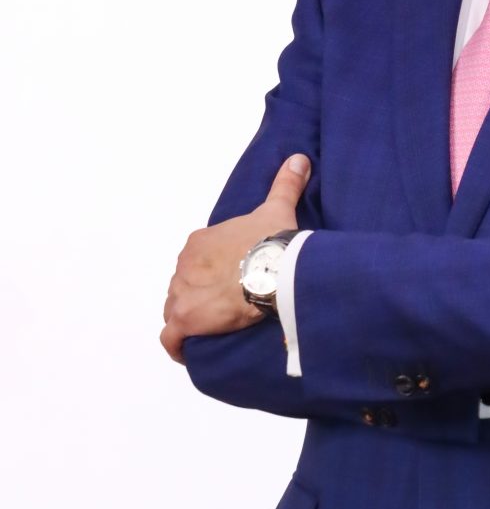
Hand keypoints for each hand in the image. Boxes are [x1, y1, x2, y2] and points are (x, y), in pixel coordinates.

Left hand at [160, 153, 311, 363]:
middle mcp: (184, 266)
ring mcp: (182, 294)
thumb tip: (298, 159)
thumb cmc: (272, 241)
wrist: (272, 270)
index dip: (212, 271)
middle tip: (229, 304)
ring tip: (217, 327)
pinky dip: (178, 345)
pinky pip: (171, 337)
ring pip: (178, 308)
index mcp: (201, 242)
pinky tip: (190, 350)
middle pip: (187, 285)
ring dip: (192, 318)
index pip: (197, 261)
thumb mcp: (278, 207)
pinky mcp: (185, 320)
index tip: (232, 280)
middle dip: (201, 295)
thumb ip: (285, 183)